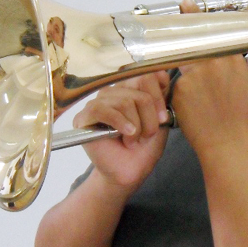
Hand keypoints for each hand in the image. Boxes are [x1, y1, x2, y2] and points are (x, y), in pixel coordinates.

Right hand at [73, 71, 171, 189]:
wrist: (129, 172)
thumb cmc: (143, 148)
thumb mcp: (159, 120)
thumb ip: (159, 97)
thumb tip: (161, 74)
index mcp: (131, 89)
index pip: (146, 73)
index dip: (158, 94)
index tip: (163, 117)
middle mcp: (114, 92)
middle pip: (138, 85)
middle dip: (149, 114)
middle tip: (148, 135)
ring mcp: (98, 103)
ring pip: (124, 100)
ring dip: (136, 125)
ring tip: (134, 140)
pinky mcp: (84, 117)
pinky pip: (102, 110)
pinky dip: (119, 123)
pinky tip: (126, 135)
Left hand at [171, 0, 247, 155]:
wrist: (226, 144)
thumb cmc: (243, 121)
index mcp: (232, 60)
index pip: (214, 32)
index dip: (200, 17)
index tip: (190, 5)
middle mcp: (211, 63)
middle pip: (194, 38)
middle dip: (185, 22)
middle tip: (180, 9)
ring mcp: (193, 75)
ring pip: (184, 62)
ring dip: (185, 66)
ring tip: (193, 81)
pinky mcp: (179, 88)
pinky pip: (176, 82)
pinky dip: (181, 89)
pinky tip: (192, 104)